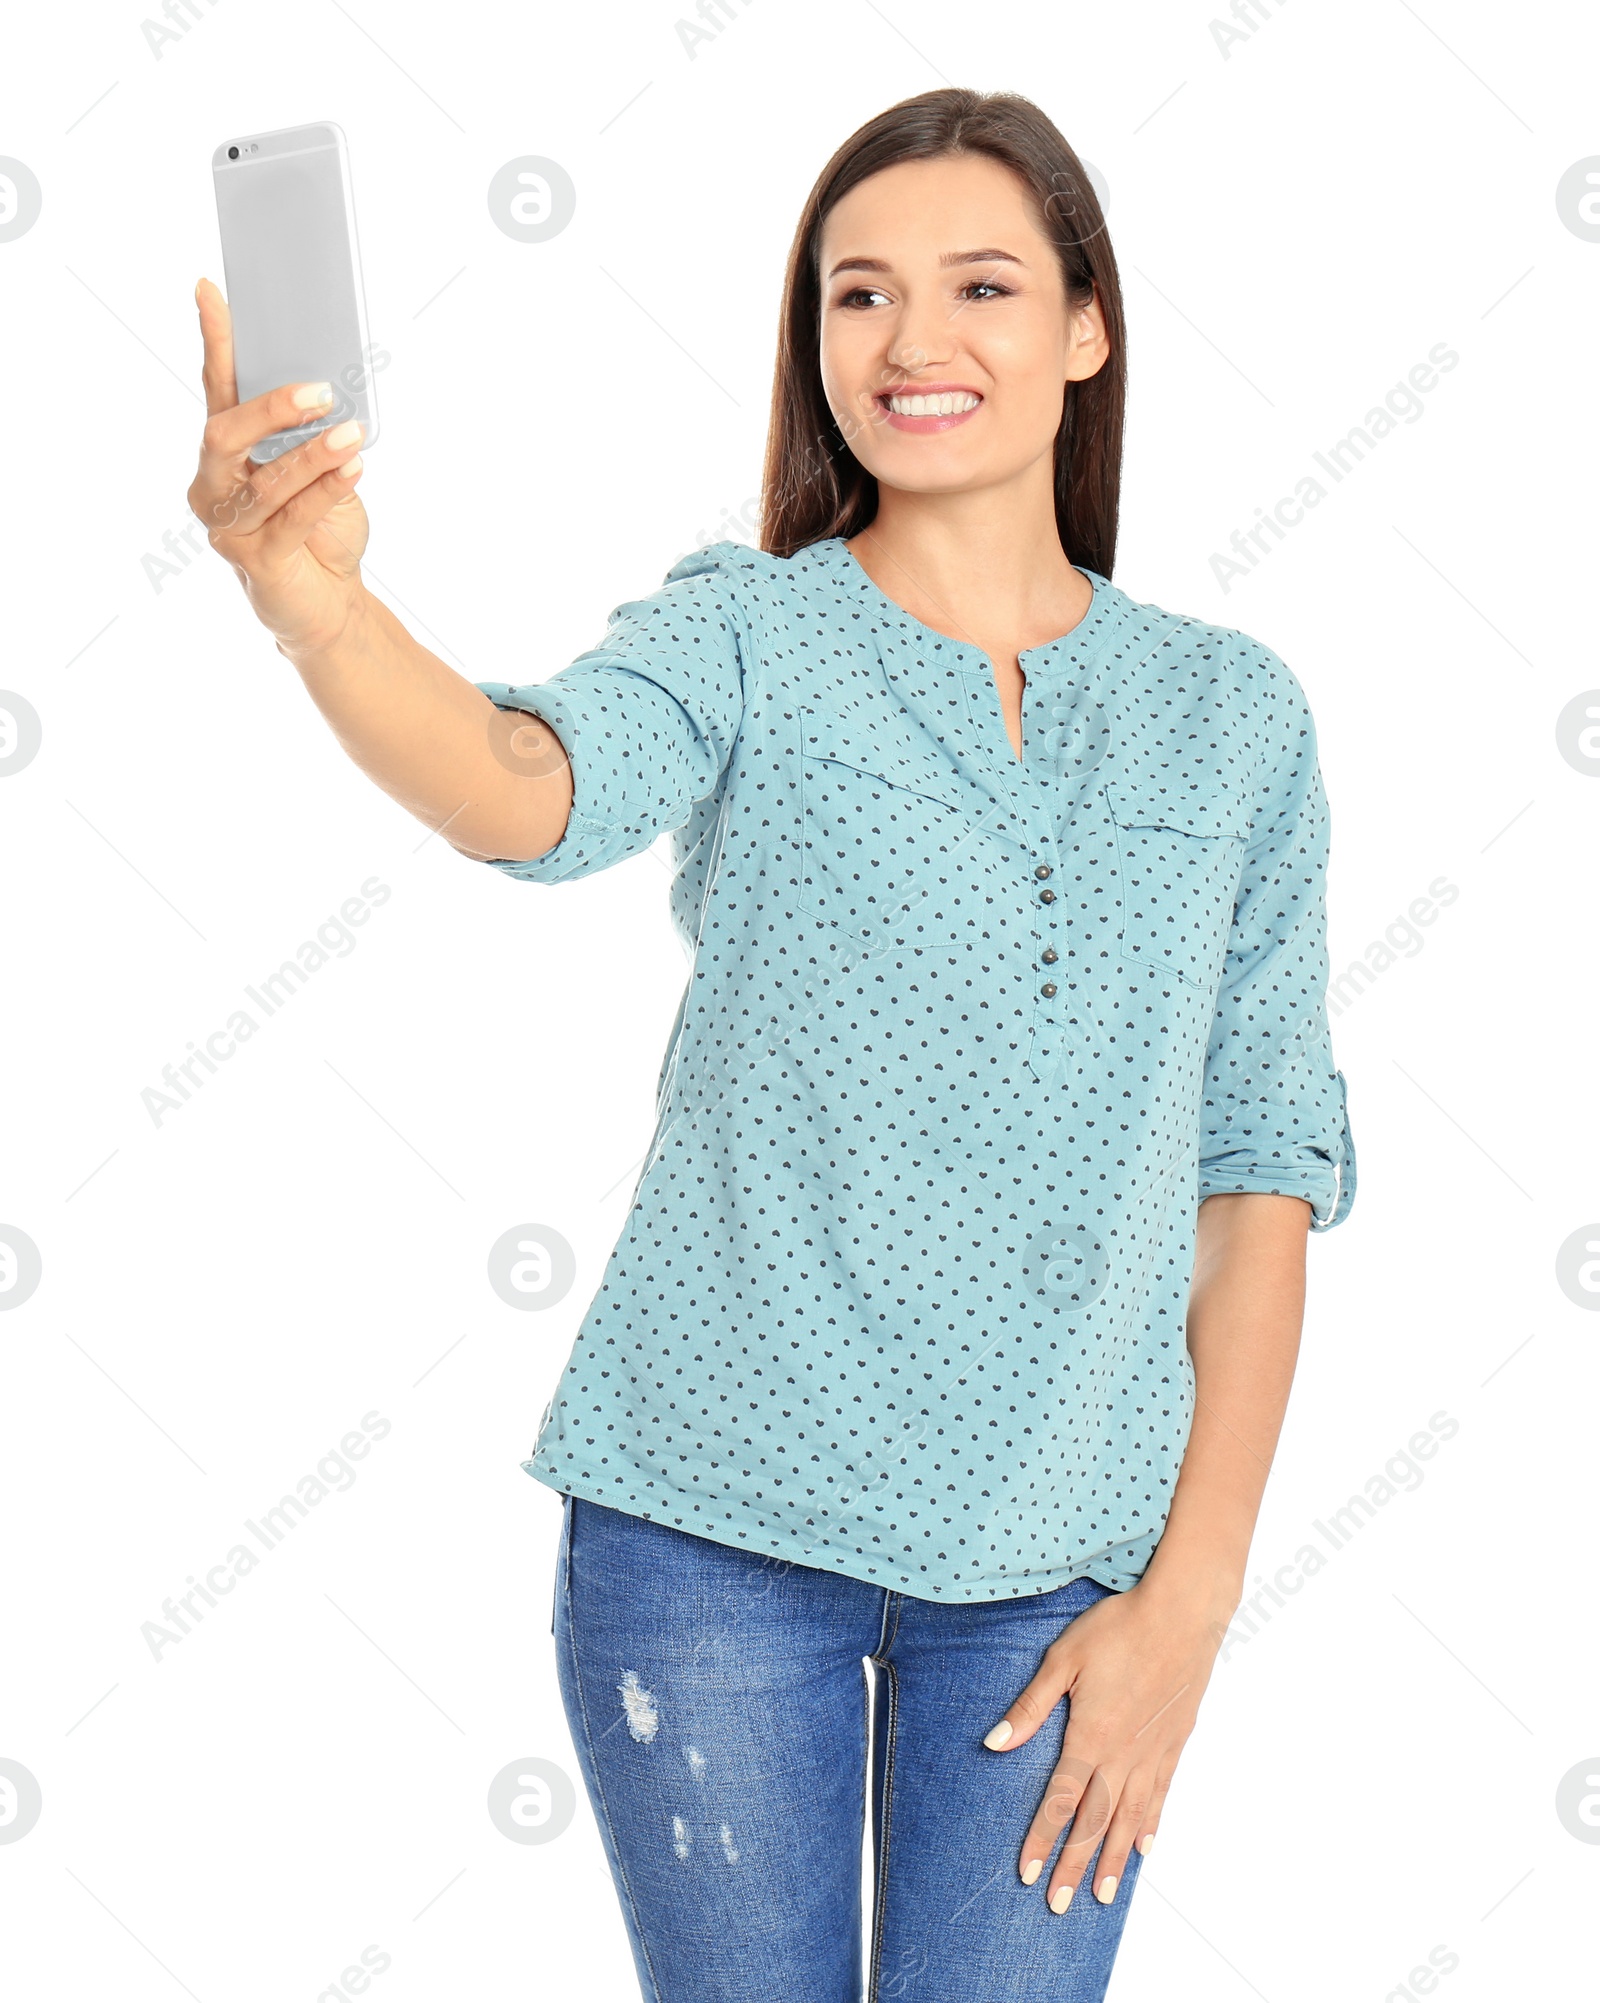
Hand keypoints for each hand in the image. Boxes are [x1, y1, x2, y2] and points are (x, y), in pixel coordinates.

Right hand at [186, 276, 370, 655]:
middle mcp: (214, 485)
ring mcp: (228, 525)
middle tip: (321, 391)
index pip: (216, 388)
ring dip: (314, 454)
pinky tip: (354, 468)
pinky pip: (292, 518)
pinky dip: (326, 491)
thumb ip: (312, 433)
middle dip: (271, 409)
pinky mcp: (254, 561)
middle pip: (225, 434)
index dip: (214, 340)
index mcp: (225, 453)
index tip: (211, 290)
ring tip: (354, 434)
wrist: (329, 604)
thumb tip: (335, 381)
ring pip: (266, 479)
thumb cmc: (320, 528)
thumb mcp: (318, 471)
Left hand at [982, 1579, 1231, 1910]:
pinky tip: (1143, 1848)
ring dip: (1112, 1859)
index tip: (1028, 1873)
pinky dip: (1150, 1825)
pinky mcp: (1174, 1744)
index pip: (1059, 1802)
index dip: (1042, 1840)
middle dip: (1074, 1864)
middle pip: (1093, 1822)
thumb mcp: (1063, 1659)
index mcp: (1090, 1737)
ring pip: (1129, 1819)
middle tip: (1060, 1905)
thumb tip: (995, 1743)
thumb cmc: (1118, 1628)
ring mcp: (1152, 1753)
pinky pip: (1160, 1796)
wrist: (1181, 1615)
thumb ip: (1031, 1706)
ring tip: (1101, 1895)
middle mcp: (1122, 1756)